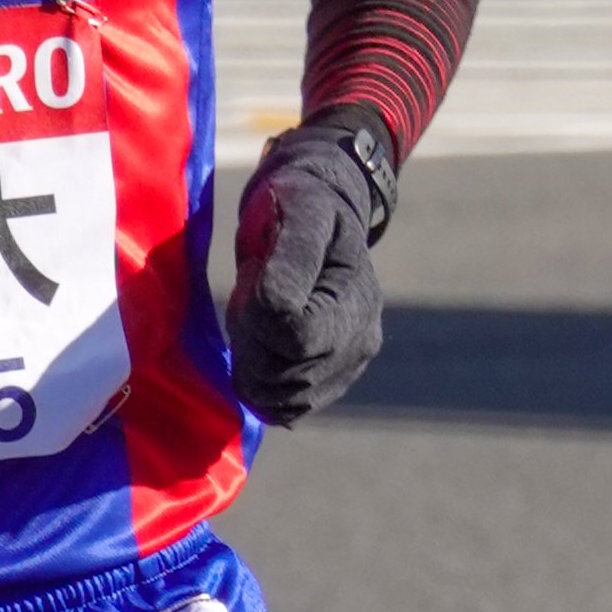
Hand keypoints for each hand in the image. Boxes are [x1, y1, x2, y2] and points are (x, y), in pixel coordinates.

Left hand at [225, 117, 388, 421]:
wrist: (319, 209)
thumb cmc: (302, 203)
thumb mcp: (298, 212)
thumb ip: (290, 258)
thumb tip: (278, 309)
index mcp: (355, 297)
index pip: (294, 339)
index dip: (258, 316)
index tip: (255, 274)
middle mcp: (360, 338)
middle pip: (283, 373)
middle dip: (251, 339)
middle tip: (251, 293)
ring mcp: (347, 364)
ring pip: (280, 397)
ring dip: (252, 360)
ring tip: (259, 313)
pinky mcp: (329, 379)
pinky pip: (287, 408)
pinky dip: (261, 386)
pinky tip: (258, 347)